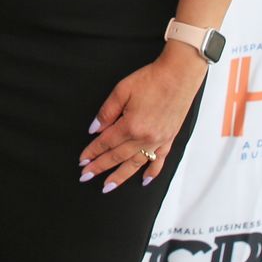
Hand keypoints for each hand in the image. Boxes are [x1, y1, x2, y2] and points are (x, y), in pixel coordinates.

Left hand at [77, 46, 207, 192]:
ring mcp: (158, 141)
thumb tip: (94, 129)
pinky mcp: (169, 139)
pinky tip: (144, 181)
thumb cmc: (151, 79)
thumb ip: (106, 112)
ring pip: (136, 164)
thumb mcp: (122, 90)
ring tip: (108, 187)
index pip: (105, 143)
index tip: (82, 161)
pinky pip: (159, 161)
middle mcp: (144, 138)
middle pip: (117, 156)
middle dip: (100, 167)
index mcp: (130, 125)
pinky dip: (152, 172)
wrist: (179, 75)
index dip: (92, 152)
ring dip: (120, 176)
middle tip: (86, 177)